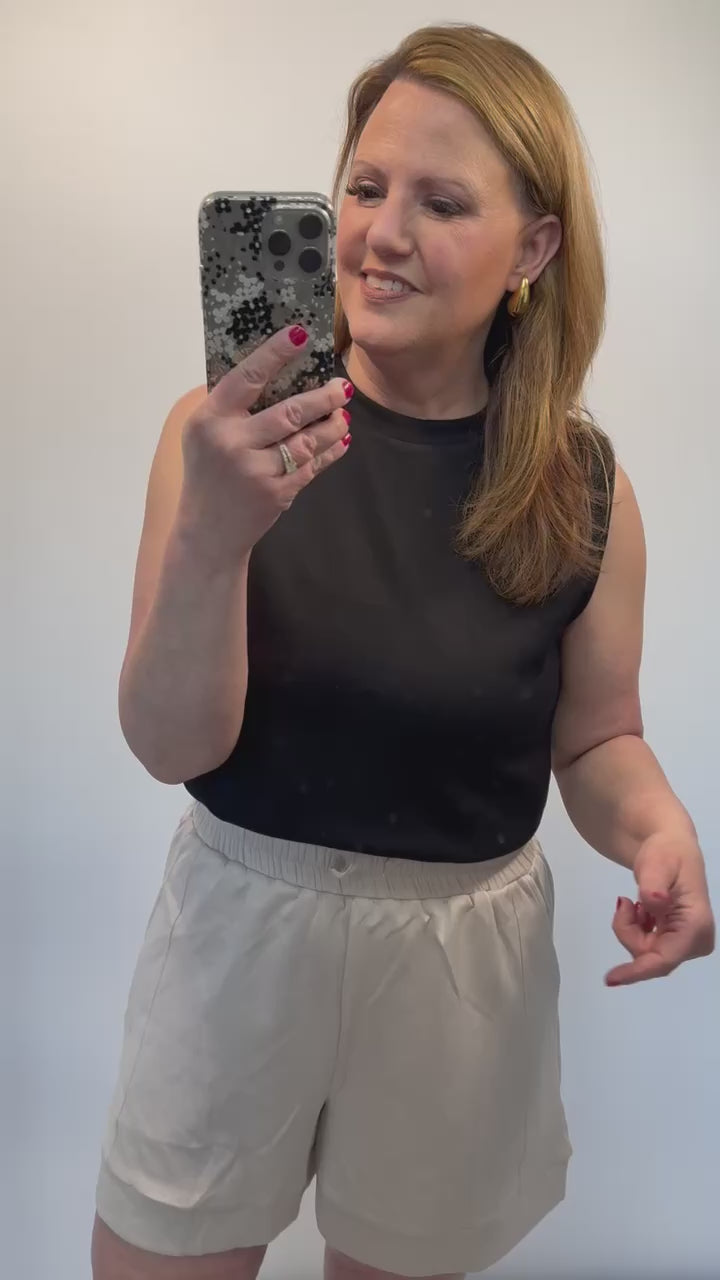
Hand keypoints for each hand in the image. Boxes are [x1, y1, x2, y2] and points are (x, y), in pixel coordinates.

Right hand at [177, 326, 352, 564]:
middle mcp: (233, 443)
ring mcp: (256, 471)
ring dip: (332, 425)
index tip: (300, 333)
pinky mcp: (276, 493)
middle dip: (323, 398)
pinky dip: (329, 451)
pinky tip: (340, 440)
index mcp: (211, 419)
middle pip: (289, 412)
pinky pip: (311, 466)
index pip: (247, 378)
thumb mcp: (203, 434)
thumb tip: (275, 367)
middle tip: (342, 387)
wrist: (207, 532)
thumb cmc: (207, 473)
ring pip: (307, 440)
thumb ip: (230, 406)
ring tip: (344, 415)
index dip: (275, 353)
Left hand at [606, 832, 714, 985]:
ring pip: (644, 953)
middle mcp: (695, 941)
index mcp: (695, 925)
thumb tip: (655, 901)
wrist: (671, 849)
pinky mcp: (678, 943)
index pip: (664, 958)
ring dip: (631, 929)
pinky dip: (636, 930)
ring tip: (634, 902)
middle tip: (625, 901)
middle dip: (630, 932)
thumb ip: (653, 884)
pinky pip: (646, 948)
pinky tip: (641, 910)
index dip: (637, 971)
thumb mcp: (656, 862)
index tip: (611, 979)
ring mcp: (687, 944)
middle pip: (650, 956)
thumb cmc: (666, 853)